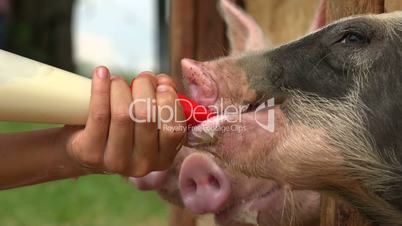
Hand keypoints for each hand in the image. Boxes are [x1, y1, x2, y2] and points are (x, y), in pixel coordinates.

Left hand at [61, 67, 185, 176]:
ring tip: (117, 80)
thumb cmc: (124, 127)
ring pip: (123, 114)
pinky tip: (101, 73)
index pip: (174, 128)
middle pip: (147, 116)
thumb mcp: (151, 120)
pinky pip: (99, 114)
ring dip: (121, 87)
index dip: (169, 100)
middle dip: (144, 86)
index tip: (161, 85)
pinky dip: (101, 88)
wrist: (84, 146)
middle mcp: (142, 165)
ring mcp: (116, 162)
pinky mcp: (91, 154)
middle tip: (139, 79)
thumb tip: (163, 81)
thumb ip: (165, 99)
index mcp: (163, 157)